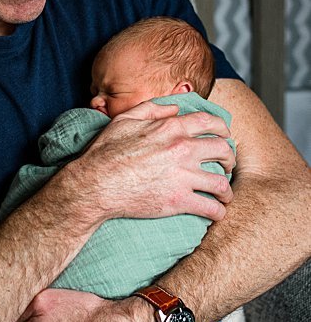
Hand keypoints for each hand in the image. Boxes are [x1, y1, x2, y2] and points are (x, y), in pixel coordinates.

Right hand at [69, 101, 233, 227]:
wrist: (94, 187)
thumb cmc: (104, 154)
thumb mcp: (124, 121)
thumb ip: (151, 109)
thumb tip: (174, 108)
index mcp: (172, 128)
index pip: (210, 123)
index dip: (222, 129)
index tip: (224, 137)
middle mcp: (183, 149)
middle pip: (222, 150)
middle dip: (229, 158)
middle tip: (227, 166)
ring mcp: (183, 176)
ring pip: (220, 181)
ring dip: (226, 190)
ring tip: (225, 196)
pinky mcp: (178, 200)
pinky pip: (209, 206)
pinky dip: (218, 211)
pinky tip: (218, 213)